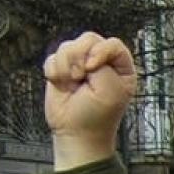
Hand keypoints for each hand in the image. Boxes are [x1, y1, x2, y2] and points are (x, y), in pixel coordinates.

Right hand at [43, 33, 136, 169]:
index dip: (99, 51)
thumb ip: (101, 61)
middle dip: (79, 57)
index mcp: (120, 67)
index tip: (93, 68)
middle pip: (88, 39)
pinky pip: (53, 57)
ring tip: (72, 84)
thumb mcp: (111, 88)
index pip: (112, 43)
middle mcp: (101, 63)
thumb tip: (83, 54)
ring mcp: (80, 65)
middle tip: (79, 78)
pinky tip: (61, 85)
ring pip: (68, 46)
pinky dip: (54, 71)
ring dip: (66, 66)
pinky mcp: (61, 70)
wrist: (76, 133)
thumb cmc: (98, 116)